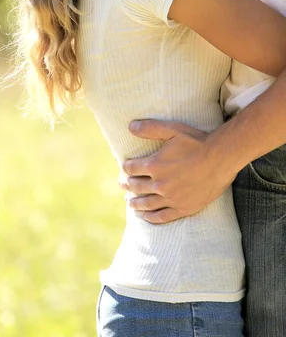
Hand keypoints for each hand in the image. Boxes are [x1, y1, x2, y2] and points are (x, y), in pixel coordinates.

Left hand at [121, 120, 237, 223]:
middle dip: (127, 185)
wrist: (221, 159)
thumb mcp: (173, 130)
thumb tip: (130, 126)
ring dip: (135, 203)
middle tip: (123, 184)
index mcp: (154, 165)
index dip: (125, 168)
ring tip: (130, 203)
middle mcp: (160, 184)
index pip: (131, 168)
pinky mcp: (183, 208)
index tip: (125, 168)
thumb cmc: (197, 142)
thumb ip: (150, 128)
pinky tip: (146, 216)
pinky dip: (151, 217)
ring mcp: (171, 198)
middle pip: (136, 186)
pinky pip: (162, 216)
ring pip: (146, 203)